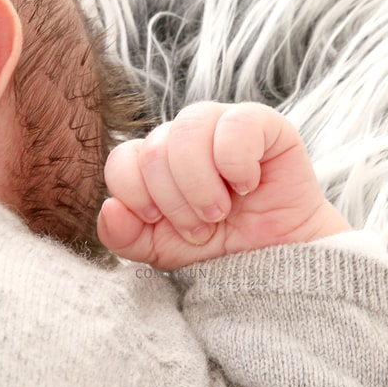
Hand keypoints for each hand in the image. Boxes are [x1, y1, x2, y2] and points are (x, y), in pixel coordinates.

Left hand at [97, 102, 350, 269]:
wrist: (278, 263)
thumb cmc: (220, 249)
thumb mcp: (162, 251)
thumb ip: (125, 236)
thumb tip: (109, 208)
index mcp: (156, 160)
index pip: (122, 160)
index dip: (138, 197)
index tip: (163, 224)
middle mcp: (185, 136)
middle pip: (154, 150)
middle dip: (177, 202)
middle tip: (204, 225)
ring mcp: (222, 125)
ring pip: (188, 131)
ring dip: (202, 185)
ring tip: (222, 210)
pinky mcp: (263, 124)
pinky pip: (235, 124)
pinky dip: (237, 163)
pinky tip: (249, 185)